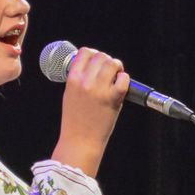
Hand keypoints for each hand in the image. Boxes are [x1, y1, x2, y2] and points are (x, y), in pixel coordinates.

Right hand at [52, 47, 130, 176]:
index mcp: (72, 80)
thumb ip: (79, 80)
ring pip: (112, 64)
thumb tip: (93, 66)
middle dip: (107, 61)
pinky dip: (124, 79)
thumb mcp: (70, 95)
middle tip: (110, 70)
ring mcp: (100, 90)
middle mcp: (85, 82)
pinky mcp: (113, 99)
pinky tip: (121, 84)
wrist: (80, 141)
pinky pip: (123, 79)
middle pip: (101, 56)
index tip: (97, 60)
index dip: (93, 54)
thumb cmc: (75, 120)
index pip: (84, 53)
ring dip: (117, 67)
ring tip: (116, 76)